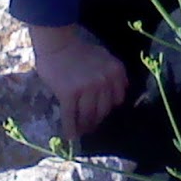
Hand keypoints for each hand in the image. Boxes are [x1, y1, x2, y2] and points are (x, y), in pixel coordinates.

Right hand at [29, 24, 127, 140]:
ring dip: (85, 127)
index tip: (102, 114)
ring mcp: (87, 88)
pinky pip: (71, 116)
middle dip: (97, 121)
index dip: (109, 109)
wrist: (57, 44)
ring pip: (89, 115)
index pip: (117, 99)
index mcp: (115, 71)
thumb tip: (122, 90)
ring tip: (82, 132)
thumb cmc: (79, 50)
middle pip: (104, 110)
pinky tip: (70, 136)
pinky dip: (70, 128)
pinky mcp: (70, 94)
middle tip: (91, 127)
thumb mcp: (105, 57)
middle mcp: (104, 81)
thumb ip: (114, 74)